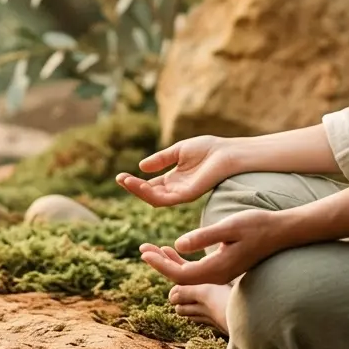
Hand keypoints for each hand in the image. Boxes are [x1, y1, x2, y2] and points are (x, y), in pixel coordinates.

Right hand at [117, 135, 237, 206]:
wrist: (227, 153)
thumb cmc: (209, 149)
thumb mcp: (179, 151)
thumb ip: (161, 159)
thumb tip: (141, 167)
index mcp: (174, 179)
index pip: (151, 185)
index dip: (136, 182)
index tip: (121, 176)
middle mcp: (176, 189)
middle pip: (150, 193)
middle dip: (133, 187)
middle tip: (120, 179)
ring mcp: (181, 194)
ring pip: (154, 198)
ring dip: (137, 190)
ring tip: (124, 181)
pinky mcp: (186, 196)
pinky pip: (163, 198)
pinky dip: (148, 192)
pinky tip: (138, 183)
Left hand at [139, 209, 282, 284]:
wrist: (283, 231)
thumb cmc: (257, 225)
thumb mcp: (229, 227)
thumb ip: (204, 236)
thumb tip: (178, 245)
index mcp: (217, 269)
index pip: (180, 275)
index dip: (160, 265)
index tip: (144, 252)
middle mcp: (218, 275)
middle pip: (181, 278)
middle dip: (160, 264)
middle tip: (142, 249)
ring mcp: (222, 273)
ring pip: (189, 274)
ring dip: (169, 263)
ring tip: (151, 250)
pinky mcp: (225, 267)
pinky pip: (197, 270)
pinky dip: (181, 261)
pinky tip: (173, 250)